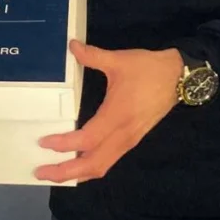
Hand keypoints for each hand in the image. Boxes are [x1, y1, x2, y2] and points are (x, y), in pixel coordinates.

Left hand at [35, 42, 182, 183]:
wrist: (179, 77)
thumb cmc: (148, 69)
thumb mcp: (119, 60)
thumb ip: (93, 55)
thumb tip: (72, 46)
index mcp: (118, 115)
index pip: (88, 139)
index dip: (65, 144)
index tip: (44, 142)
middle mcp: (123, 134)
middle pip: (94, 164)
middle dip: (67, 172)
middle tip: (40, 172)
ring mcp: (129, 140)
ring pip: (102, 166)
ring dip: (78, 173)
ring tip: (54, 172)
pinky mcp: (132, 139)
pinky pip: (109, 160)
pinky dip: (91, 167)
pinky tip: (77, 163)